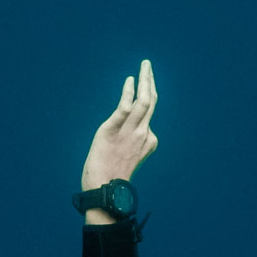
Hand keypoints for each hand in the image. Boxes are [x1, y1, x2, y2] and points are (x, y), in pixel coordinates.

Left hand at [80, 59, 158, 191]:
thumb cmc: (112, 178)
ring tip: (145, 66)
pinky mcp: (114, 128)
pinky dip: (128, 91)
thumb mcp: (127, 157)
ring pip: (144, 100)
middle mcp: (144, 133)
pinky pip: (125, 105)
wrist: (104, 190)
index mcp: (149, 141)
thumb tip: (126, 134)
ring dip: (145, 80)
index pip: (149, 115)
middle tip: (148, 66)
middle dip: (151, 81)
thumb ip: (131, 143)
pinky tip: (130, 80)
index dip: (145, 98)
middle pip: (151, 101)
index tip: (141, 86)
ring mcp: (131, 131)